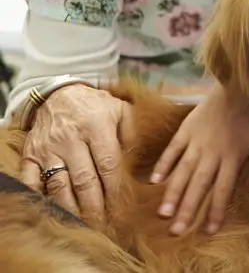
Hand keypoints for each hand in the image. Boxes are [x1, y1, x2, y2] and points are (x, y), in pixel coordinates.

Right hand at [19, 84, 129, 224]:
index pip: (109, 165)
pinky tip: (53, 212)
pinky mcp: (30, 154)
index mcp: (96, 126)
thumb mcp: (121, 110)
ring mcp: (48, 148)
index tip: (125, 209)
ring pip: (59, 185)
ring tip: (85, 225)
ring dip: (72, 208)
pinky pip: (31, 180)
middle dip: (96, 206)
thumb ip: (134, 134)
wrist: (59, 93)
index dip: (116, 190)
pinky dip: (39, 198)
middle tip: (106, 226)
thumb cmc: (96, 106)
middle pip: (85, 180)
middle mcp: (70, 138)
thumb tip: (146, 164)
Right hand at [150, 83, 248, 234]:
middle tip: (176, 231)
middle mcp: (212, 152)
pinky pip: (172, 149)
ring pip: (182, 171)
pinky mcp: (186, 127)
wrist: (241, 81)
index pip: (223, 189)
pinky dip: (164, 164)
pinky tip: (155, 181)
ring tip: (163, 213)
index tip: (209, 230)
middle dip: (188, 210)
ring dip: (173, 193)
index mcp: (232, 156)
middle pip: (198, 185)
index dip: (216, 210)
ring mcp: (197, 140)